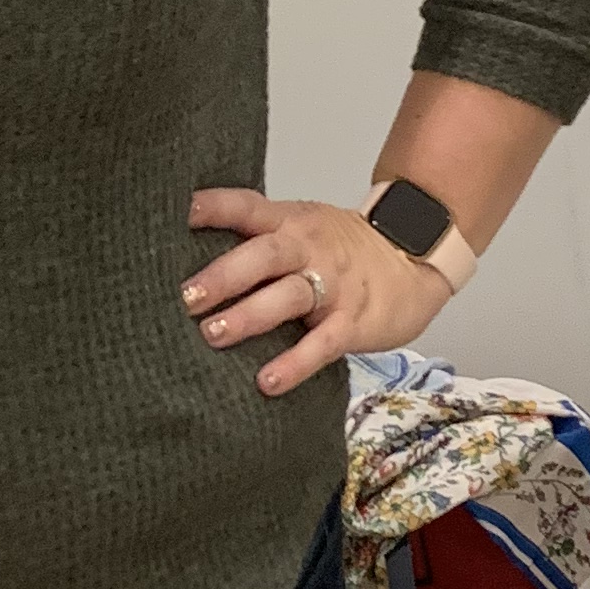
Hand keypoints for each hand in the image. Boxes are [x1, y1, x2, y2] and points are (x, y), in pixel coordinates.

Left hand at [182, 187, 454, 400]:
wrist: (414, 259)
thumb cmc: (341, 249)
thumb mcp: (302, 228)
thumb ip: (256, 239)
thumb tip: (185, 260)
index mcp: (290, 221)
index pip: (246, 206)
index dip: (212, 207)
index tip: (175, 213)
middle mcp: (308, 248)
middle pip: (263, 255)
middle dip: (223, 275)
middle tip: (185, 297)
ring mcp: (333, 285)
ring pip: (288, 297)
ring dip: (249, 316)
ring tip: (212, 335)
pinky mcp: (352, 322)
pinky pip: (321, 345)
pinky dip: (294, 364)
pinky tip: (267, 382)